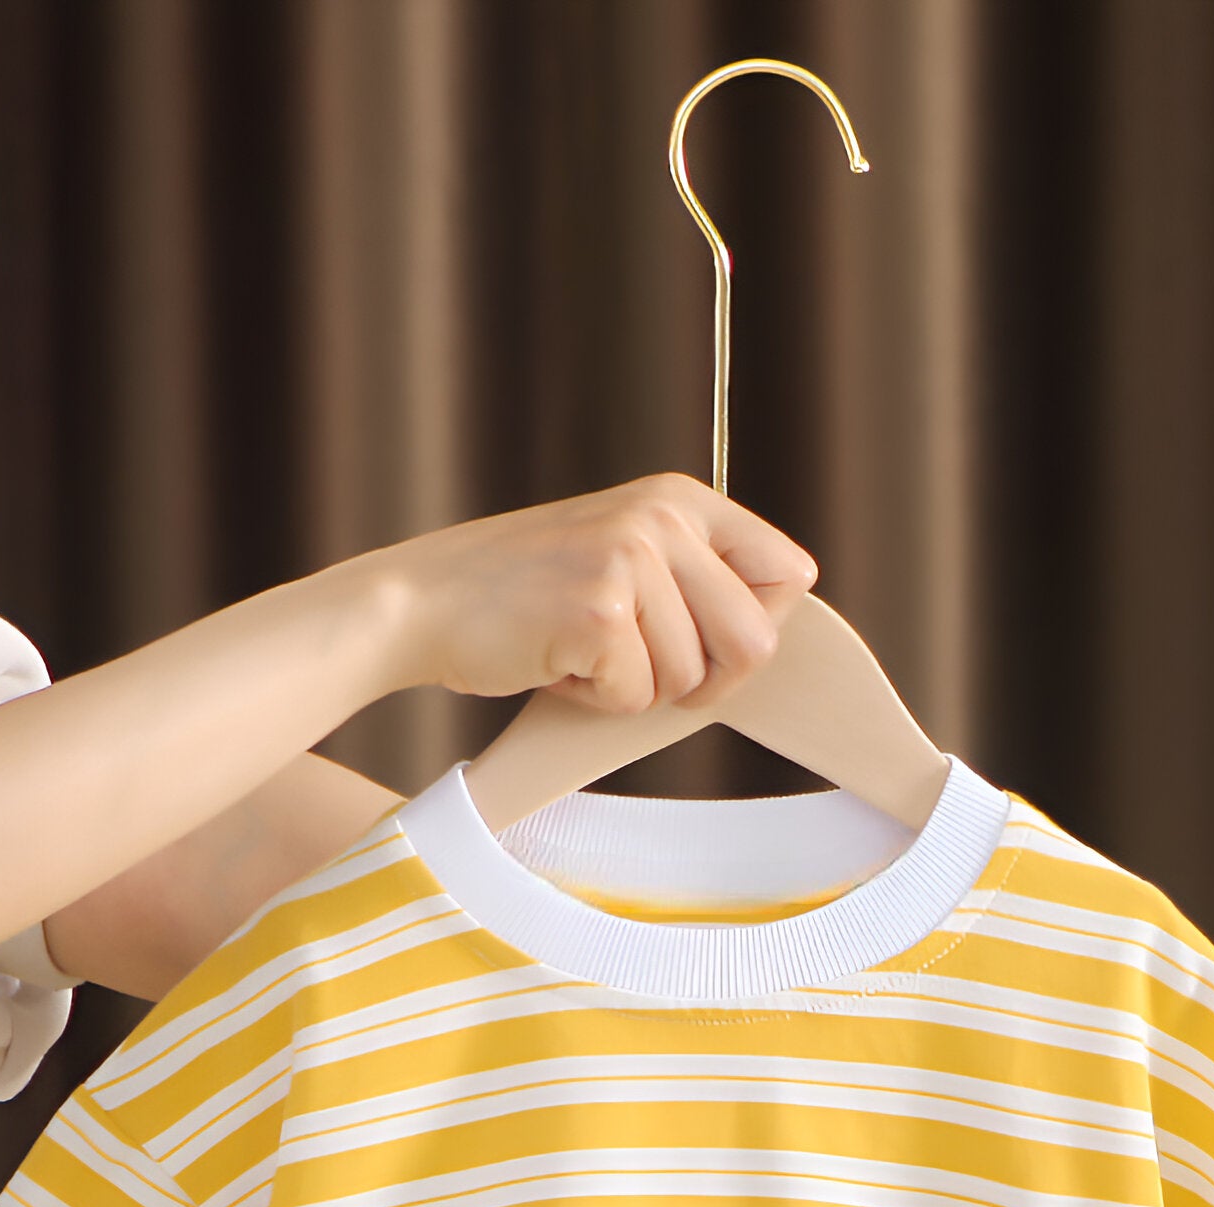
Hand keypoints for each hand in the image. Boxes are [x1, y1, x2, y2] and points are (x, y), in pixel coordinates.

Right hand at [367, 474, 816, 713]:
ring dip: (638, 689)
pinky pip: (637, 698)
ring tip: (583, 650)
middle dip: (706, 680)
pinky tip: (557, 660)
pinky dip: (596, 700)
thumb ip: (697, 586)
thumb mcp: (626, 563)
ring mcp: (630, 560)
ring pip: (693, 680)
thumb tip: (772, 644)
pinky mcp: (599, 612)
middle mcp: (662, 518)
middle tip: (642, 667)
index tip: (704, 642)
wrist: (423, 603)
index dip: (755, 631)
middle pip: (757, 642)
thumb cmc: (527, 600)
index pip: (790, 575)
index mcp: (681, 499)